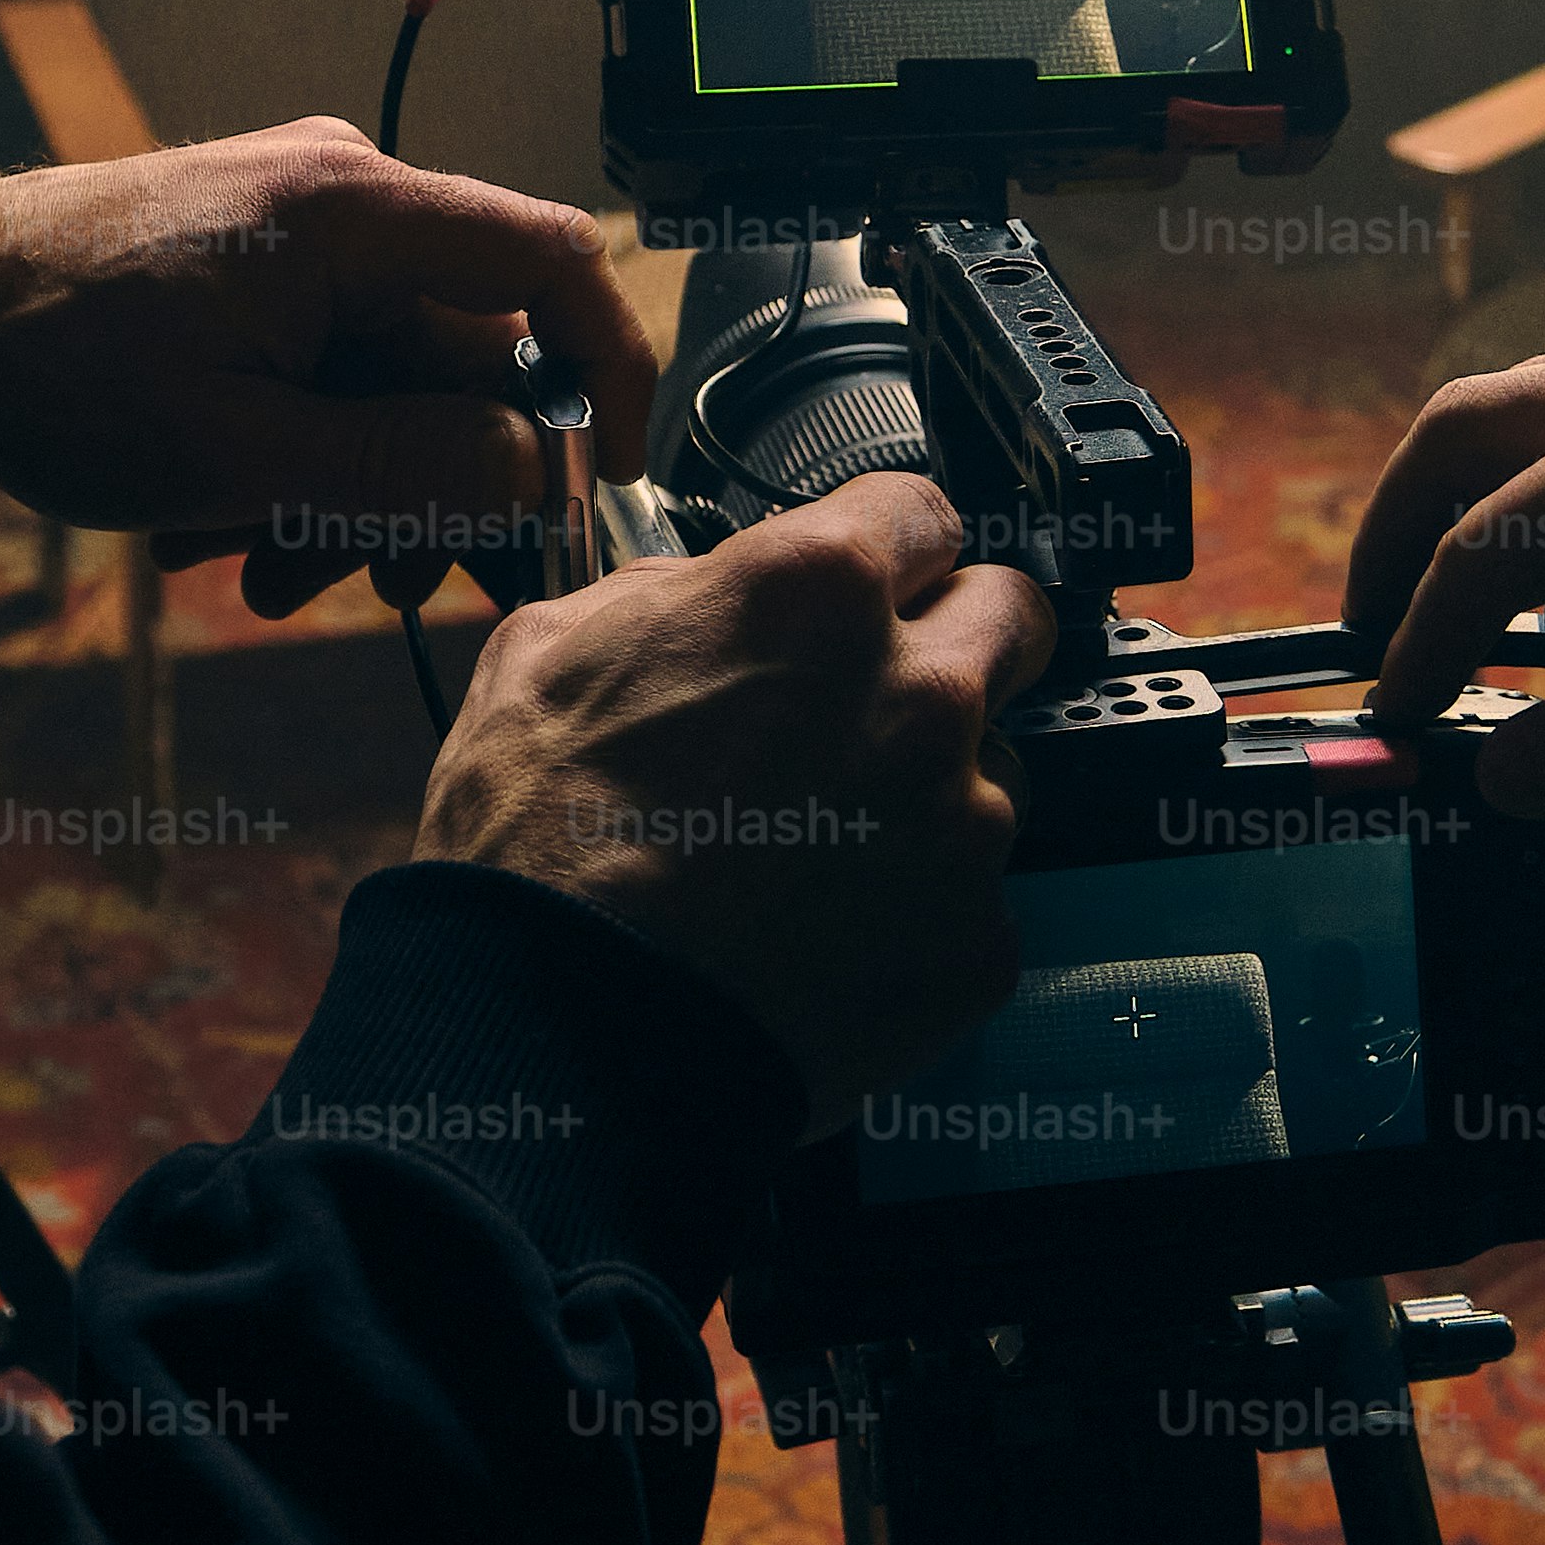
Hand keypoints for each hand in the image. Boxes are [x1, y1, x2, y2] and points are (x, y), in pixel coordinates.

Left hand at [0, 121, 656, 609]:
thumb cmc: (44, 364)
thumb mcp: (233, 454)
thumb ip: (401, 464)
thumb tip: (535, 468)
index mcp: (354, 213)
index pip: (553, 262)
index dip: (607, 371)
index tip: (602, 478)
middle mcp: (345, 199)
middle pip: (469, 354)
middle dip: (430, 486)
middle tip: (379, 588)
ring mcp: (302, 230)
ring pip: (395, 381)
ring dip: (352, 492)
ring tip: (264, 576)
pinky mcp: (262, 267)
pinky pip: (331, 371)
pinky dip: (302, 456)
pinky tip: (228, 531)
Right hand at [415, 475, 1049, 1117]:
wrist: (548, 1032)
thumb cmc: (535, 848)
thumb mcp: (554, 646)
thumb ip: (672, 590)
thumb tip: (713, 590)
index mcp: (818, 591)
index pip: (922, 511)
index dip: (884, 549)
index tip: (870, 584)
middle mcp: (917, 693)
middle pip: (1009, 618)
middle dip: (956, 641)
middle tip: (876, 699)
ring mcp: (962, 824)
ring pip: (996, 769)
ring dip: (932, 788)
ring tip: (821, 847)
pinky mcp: (977, 941)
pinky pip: (972, 899)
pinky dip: (917, 910)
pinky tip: (828, 933)